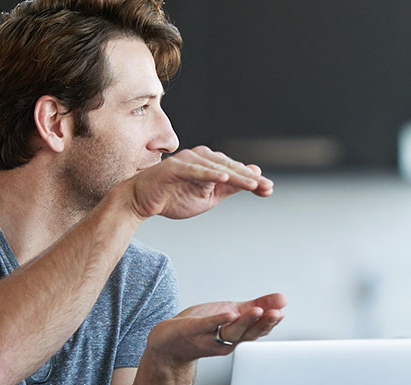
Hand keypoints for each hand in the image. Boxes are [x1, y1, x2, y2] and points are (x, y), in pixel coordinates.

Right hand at [118, 146, 274, 219]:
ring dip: (235, 175)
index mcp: (209, 164)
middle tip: (266, 187)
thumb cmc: (173, 197)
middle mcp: (199, 157)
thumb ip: (229, 187)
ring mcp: (186, 161)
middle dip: (249, 178)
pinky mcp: (173, 168)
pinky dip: (209, 173)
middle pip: (229, 167)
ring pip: (215, 167)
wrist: (141, 202)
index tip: (269, 189)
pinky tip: (224, 178)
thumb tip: (254, 175)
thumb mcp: (207, 197)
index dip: (252, 180)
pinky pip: (194, 170)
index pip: (234, 171)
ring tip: (252, 184)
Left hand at [144, 293, 287, 363]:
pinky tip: (229, 314)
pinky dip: (219, 320)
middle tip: (277, 313)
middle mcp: (225, 340)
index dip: (269, 322)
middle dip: (263, 324)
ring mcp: (209, 336)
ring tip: (258, 310)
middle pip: (248, 334)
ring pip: (232, 332)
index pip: (257, 330)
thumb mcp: (233, 312)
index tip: (281, 312)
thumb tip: (281, 299)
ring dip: (246, 322)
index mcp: (236, 335)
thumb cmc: (201, 327)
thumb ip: (257, 305)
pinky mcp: (193, 330)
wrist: (169, 340)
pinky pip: (207, 326)